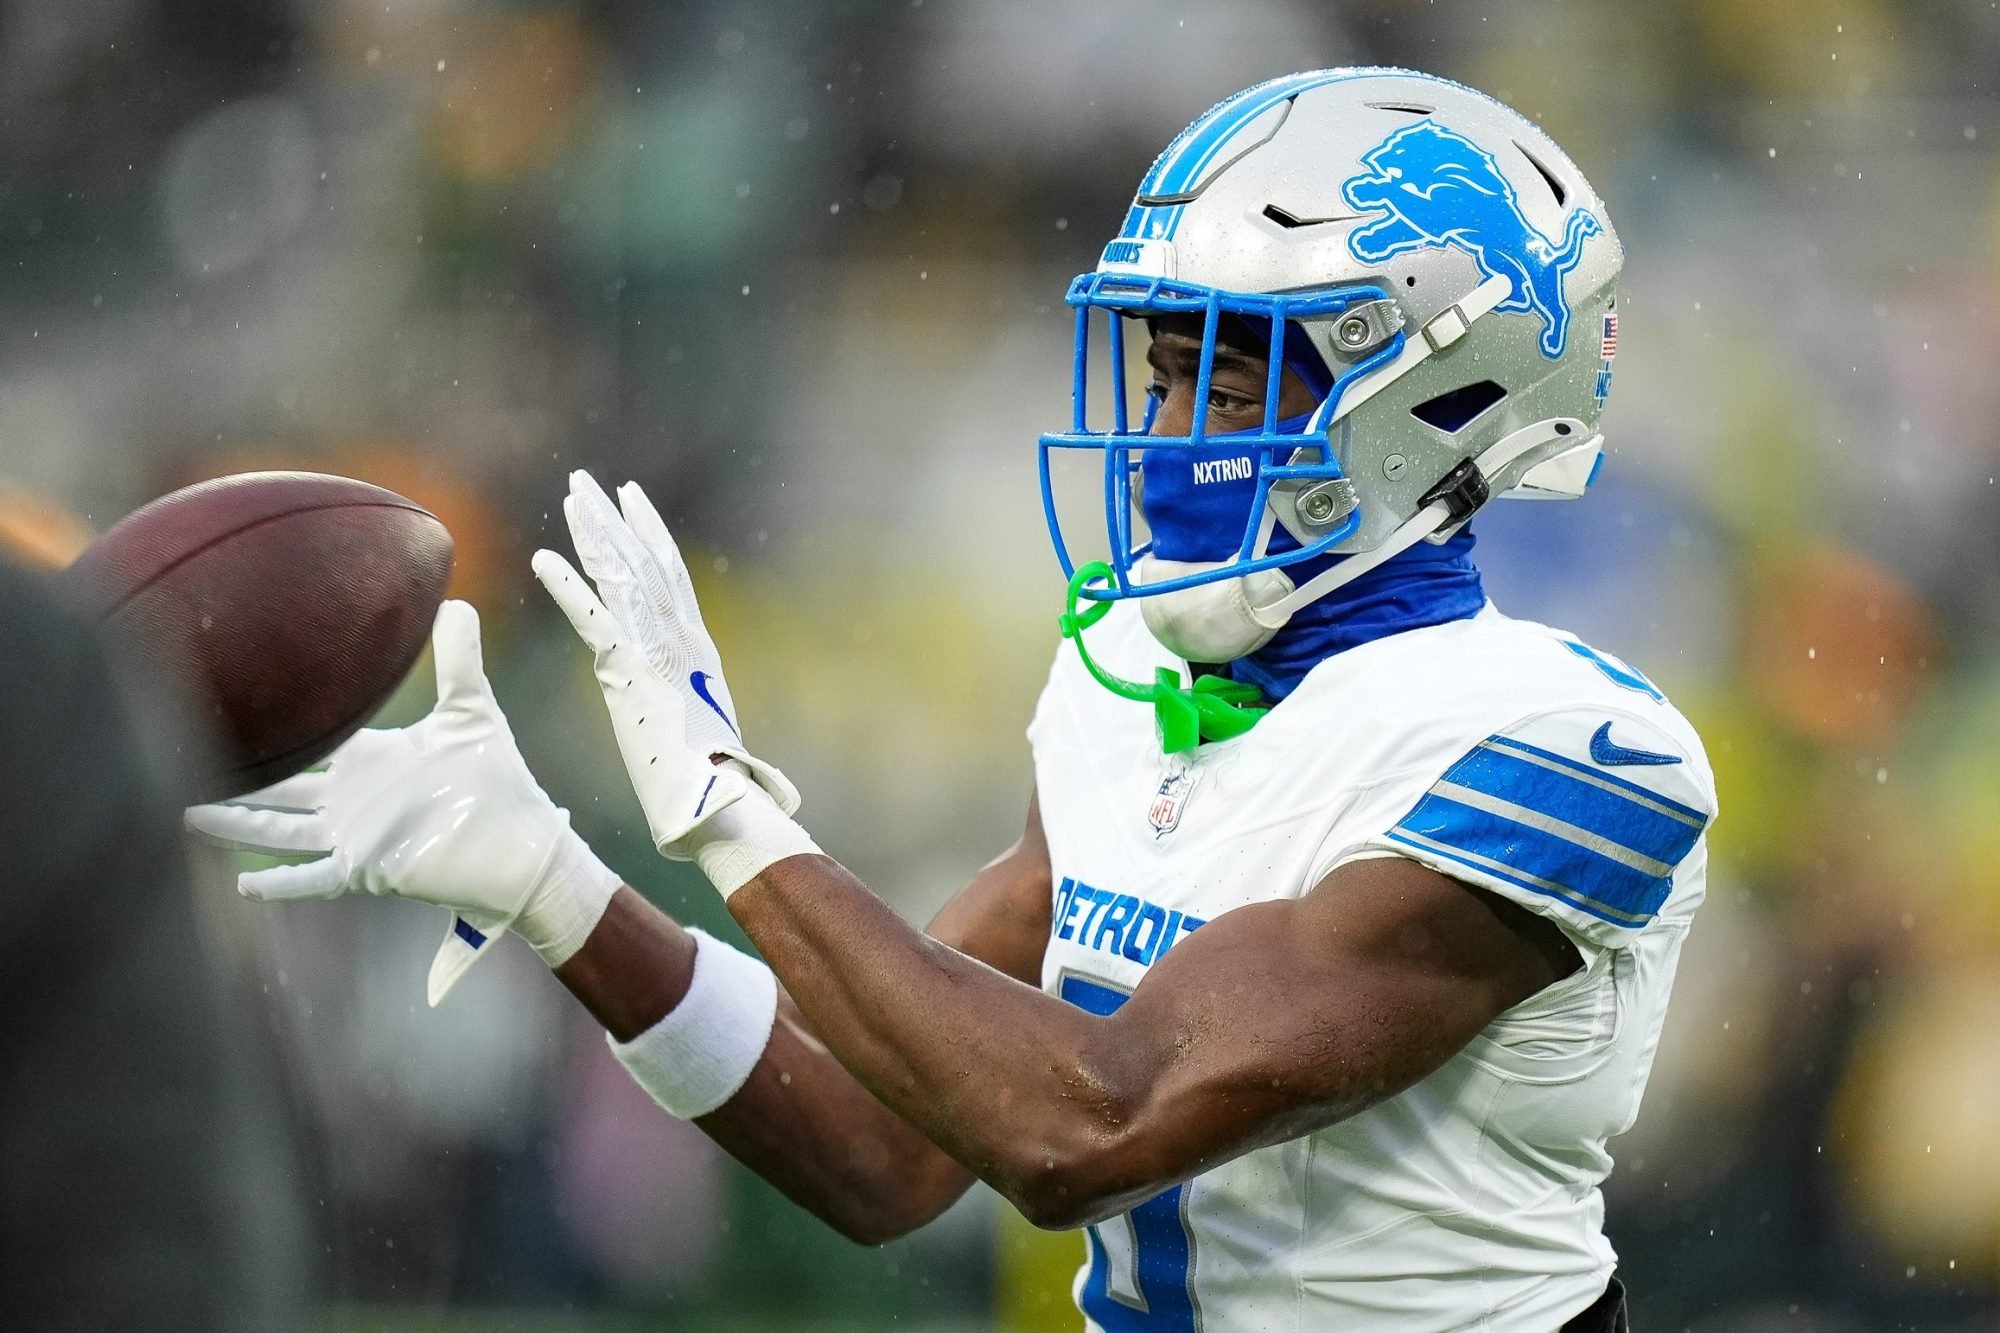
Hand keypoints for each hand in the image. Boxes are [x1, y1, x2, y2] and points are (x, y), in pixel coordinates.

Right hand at [184, 600, 619, 1004]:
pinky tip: (241, 885)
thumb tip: (454, 599)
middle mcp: (354, 797)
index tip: (236, 701)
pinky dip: (280, 884)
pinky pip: (313, 878)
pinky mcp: (367, 870)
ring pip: (279, 829)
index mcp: (372, 758)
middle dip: (236, 777)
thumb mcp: (472, 709)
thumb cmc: (499, 780)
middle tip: (179, 757)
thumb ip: (458, 656)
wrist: (522, 842)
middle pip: (279, 785)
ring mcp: (356, 835)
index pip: (314, 737)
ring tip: (184, 813)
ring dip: (236, 823)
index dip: (280, 723)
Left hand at [531, 472, 798, 857]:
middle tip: (585, 483)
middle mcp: (683, 639)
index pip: (671, 576)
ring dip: (594, 533)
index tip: (630, 500)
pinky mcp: (631, 674)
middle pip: (645, 562)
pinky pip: (593, 619)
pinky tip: (543, 557)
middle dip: (614, 519)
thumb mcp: (703, 735)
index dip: (649, 534)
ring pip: (623, 576)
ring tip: (570, 497)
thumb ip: (691, 715)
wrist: (722, 806)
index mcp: (698, 651)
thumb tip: (699, 729)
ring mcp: (658, 653)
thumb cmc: (715, 786)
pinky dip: (567, 587)